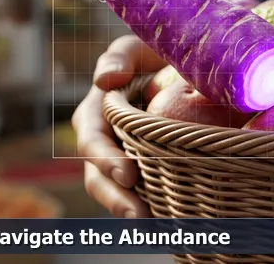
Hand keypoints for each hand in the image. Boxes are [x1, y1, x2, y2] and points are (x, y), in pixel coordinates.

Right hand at [72, 35, 166, 217]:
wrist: (180, 63)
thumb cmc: (154, 52)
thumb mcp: (136, 47)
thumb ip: (119, 57)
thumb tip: (104, 79)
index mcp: (97, 111)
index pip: (93, 140)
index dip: (106, 159)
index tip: (128, 174)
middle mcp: (105, 139)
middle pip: (98, 175)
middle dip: (115, 197)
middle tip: (138, 214)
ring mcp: (124, 155)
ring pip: (116, 189)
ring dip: (129, 209)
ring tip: (150, 225)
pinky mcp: (145, 165)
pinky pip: (143, 189)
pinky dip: (151, 205)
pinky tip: (169, 220)